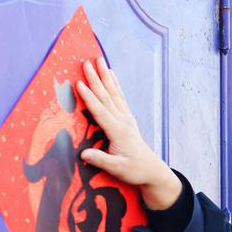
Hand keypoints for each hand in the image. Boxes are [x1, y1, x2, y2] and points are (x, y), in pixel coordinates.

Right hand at [75, 57, 181, 209]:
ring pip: (114, 93)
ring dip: (105, 76)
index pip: (101, 112)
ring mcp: (127, 118)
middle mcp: (123, 121)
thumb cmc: (134, 170)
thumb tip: (83, 154)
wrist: (151, 170)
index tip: (79, 84)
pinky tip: (111, 74)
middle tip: (87, 62)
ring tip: (99, 60)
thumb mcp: (117, 168)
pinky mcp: (128, 118)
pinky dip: (115, 84)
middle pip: (107, 97)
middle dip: (96, 79)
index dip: (89, 98)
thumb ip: (101, 160)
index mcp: (118, 132)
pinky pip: (120, 97)